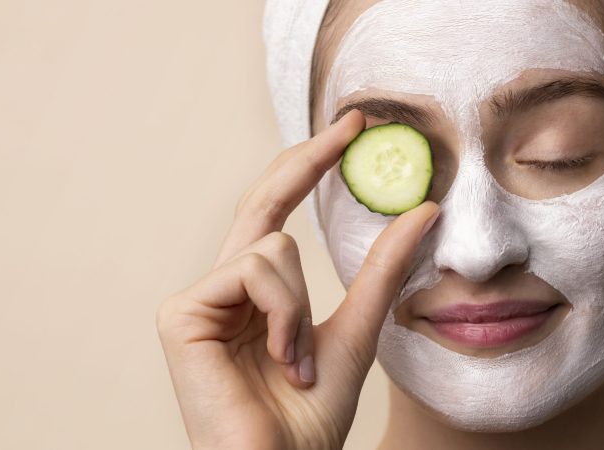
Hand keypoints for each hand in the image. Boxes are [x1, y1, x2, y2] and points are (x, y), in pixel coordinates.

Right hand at [157, 110, 440, 449]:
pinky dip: (284, 314)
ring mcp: (198, 299)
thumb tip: (423, 212)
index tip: (348, 131)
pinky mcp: (180, 313)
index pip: (276, 214)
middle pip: (261, 202)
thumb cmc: (309, 419)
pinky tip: (281, 357)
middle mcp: (222, 289)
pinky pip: (252, 271)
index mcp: (255, 295)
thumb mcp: (358, 331)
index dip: (306, 168)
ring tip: (300, 361)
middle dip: (306, 159)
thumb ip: (382, 272)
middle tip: (356, 121)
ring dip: (303, 306)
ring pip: (271, 245)